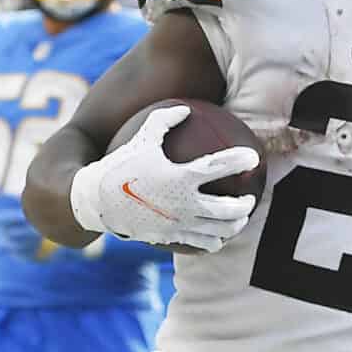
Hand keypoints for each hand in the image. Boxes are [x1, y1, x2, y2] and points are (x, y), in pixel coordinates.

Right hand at [67, 105, 258, 251]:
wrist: (97, 200)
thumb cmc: (120, 164)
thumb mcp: (142, 138)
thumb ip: (165, 120)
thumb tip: (186, 108)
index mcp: (179, 177)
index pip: (218, 168)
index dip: (239, 161)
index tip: (254, 157)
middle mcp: (183, 203)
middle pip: (227, 209)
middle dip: (245, 204)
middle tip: (249, 198)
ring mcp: (178, 224)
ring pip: (219, 231)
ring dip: (235, 226)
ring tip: (240, 220)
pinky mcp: (170, 238)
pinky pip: (201, 243)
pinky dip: (214, 241)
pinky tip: (218, 237)